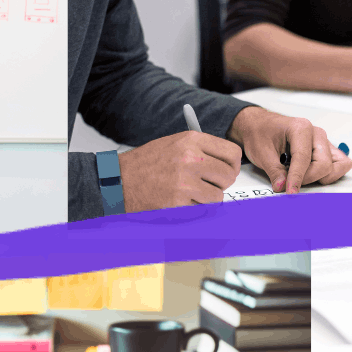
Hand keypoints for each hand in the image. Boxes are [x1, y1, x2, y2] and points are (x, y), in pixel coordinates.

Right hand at [116, 131, 243, 209]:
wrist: (119, 181)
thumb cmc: (145, 164)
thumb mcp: (174, 143)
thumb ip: (201, 149)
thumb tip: (227, 161)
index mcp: (191, 141)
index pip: (232, 153)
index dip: (233, 165)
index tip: (227, 170)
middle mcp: (190, 159)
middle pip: (228, 176)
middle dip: (220, 184)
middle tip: (207, 185)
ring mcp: (184, 183)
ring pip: (217, 197)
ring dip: (207, 200)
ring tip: (190, 194)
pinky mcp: (178, 204)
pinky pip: (202, 211)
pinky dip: (194, 211)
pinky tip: (179, 202)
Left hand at [228, 107, 351, 193]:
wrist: (260, 126)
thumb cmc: (261, 133)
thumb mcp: (262, 153)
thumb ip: (274, 172)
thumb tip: (282, 186)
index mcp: (301, 129)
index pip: (304, 159)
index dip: (297, 178)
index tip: (291, 191)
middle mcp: (316, 134)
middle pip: (324, 165)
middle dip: (307, 178)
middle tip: (289, 182)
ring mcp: (323, 142)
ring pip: (338, 165)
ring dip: (322, 176)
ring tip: (302, 177)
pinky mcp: (325, 150)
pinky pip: (339, 164)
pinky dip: (330, 173)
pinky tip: (312, 175)